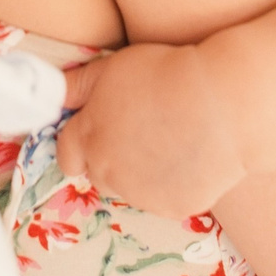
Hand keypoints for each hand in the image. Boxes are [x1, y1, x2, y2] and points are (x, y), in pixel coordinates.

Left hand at [56, 43, 246, 218]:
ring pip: (132, 189)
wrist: (223, 103)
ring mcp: (140, 195)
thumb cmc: (167, 74)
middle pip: (98, 173)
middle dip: (112, 157)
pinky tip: (193, 157)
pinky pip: (167, 199)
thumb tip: (52, 95)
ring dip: (143, 173)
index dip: (81, 142)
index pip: (67, 154)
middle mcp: (108, 172)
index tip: (101, 131)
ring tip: (174, 140)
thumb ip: (77, 86)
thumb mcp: (113, 68)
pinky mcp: (173, 208)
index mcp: (89, 138)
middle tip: (144, 132)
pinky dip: (175, 185)